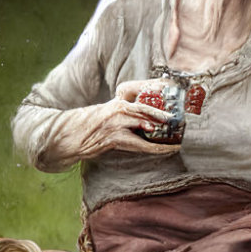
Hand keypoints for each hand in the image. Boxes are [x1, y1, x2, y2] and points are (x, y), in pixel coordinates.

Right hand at [44, 79, 179, 164]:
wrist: (70, 137)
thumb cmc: (91, 126)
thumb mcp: (109, 113)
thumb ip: (127, 114)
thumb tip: (150, 120)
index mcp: (119, 103)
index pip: (144, 102)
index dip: (160, 106)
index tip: (174, 111)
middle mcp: (119, 110)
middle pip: (148, 110)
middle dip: (165, 116)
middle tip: (180, 121)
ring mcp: (116, 123)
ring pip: (145, 125)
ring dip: (163, 131)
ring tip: (178, 136)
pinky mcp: (114, 137)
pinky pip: (140, 144)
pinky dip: (156, 148)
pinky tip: (168, 150)